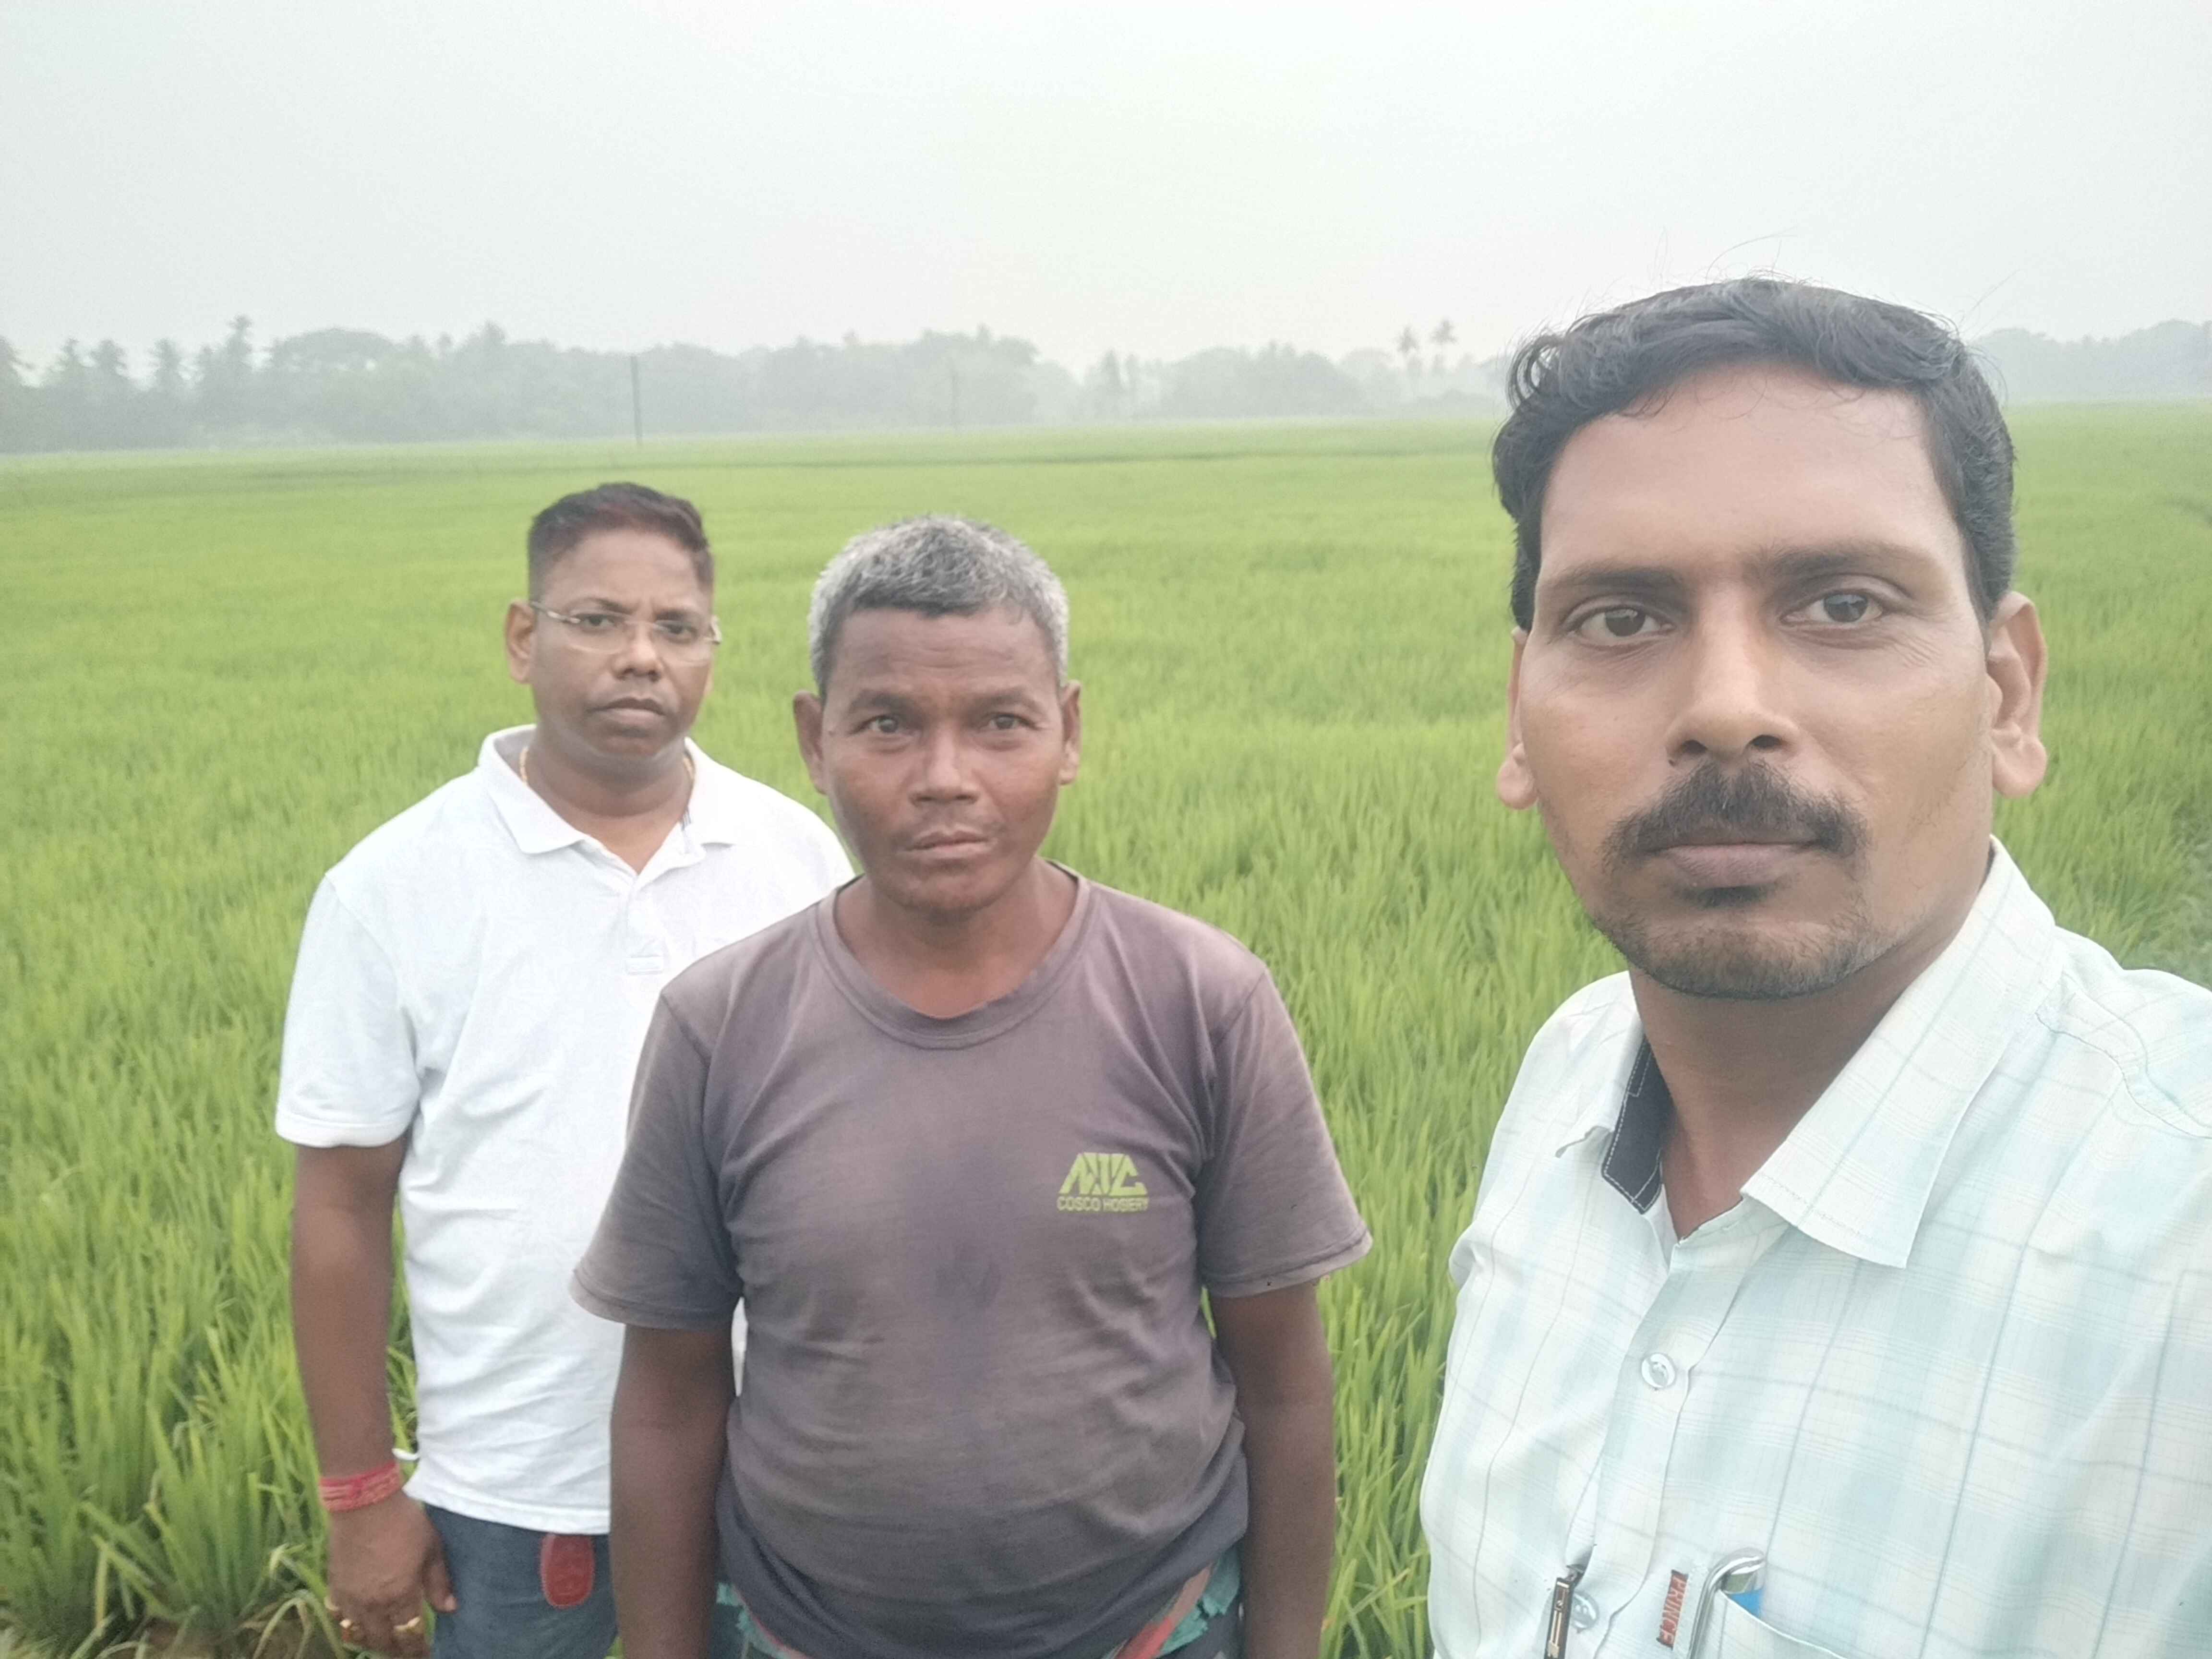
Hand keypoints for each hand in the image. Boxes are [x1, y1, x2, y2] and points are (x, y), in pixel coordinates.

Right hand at [326, 1492, 456, 1655]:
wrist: (365, 1503)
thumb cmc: (405, 1522)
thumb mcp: (431, 1548)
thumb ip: (439, 1582)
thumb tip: (451, 1609)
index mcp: (400, 1595)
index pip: (410, 1635)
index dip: (418, 1649)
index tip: (426, 1654)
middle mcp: (373, 1604)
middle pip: (382, 1641)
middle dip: (396, 1651)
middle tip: (406, 1652)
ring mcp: (350, 1598)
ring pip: (358, 1634)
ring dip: (373, 1642)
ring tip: (384, 1642)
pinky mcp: (334, 1587)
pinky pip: (339, 1617)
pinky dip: (350, 1625)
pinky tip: (359, 1623)